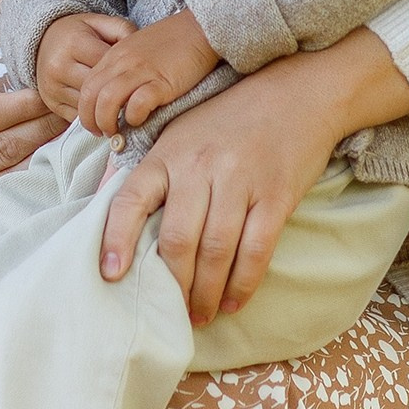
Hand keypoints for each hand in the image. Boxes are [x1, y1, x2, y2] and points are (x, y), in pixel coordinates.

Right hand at [0, 79, 65, 220]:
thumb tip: (20, 100)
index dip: (22, 105)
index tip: (49, 97)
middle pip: (4, 146)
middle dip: (42, 127)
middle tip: (68, 114)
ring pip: (12, 172)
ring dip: (46, 153)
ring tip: (67, 136)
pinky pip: (12, 194)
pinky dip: (37, 178)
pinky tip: (54, 164)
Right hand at [33, 11, 133, 120]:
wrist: (44, 42)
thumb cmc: (79, 33)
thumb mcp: (100, 23)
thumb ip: (123, 30)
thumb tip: (141, 52)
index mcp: (74, 43)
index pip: (107, 63)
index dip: (126, 70)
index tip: (140, 75)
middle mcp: (59, 66)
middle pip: (98, 88)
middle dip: (119, 92)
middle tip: (139, 96)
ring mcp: (52, 87)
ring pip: (89, 106)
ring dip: (108, 108)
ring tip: (126, 105)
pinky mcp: (51, 103)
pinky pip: (78, 116)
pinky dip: (95, 116)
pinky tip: (107, 111)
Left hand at [77, 8, 221, 140]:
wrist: (200, 28)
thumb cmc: (173, 43)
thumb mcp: (137, 50)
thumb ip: (123, 70)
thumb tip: (114, 101)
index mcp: (115, 55)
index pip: (86, 86)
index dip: (85, 109)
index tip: (93, 123)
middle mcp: (123, 62)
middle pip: (90, 95)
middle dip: (90, 120)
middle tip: (101, 133)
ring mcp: (142, 70)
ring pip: (107, 100)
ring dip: (107, 122)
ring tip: (116, 132)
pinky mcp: (162, 81)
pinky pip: (138, 103)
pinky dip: (134, 117)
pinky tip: (140, 120)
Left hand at [98, 28, 408, 328]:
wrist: (297, 94)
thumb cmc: (231, 119)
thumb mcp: (181, 133)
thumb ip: (153, 171)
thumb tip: (114, 214)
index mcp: (168, 153)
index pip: (131, 199)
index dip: (116, 239)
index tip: (111, 274)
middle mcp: (199, 166)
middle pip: (176, 240)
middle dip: (173, 285)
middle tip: (170, 311)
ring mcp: (239, 182)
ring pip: (215, 253)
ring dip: (206, 293)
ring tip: (201, 314)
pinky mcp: (275, 197)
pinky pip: (255, 251)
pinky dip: (242, 284)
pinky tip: (233, 301)